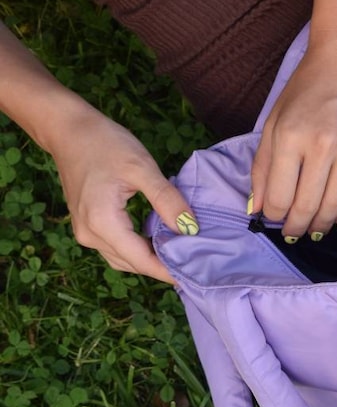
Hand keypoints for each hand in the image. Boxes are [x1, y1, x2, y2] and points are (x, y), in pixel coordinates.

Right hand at [51, 107, 197, 281]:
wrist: (68, 131)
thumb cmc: (105, 144)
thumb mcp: (142, 167)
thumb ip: (167, 200)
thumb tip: (190, 229)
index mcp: (102, 223)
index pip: (142, 260)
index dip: (169, 271)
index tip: (197, 275)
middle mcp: (89, 235)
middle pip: (133, 263)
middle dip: (162, 267)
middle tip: (196, 264)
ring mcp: (85, 232)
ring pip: (123, 259)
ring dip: (150, 259)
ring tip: (181, 255)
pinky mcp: (86, 226)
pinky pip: (115, 247)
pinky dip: (137, 249)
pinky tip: (158, 241)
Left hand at [250, 40, 336, 238]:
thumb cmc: (307, 88)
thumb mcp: (274, 121)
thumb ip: (262, 166)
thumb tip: (257, 207)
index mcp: (289, 135)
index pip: (278, 196)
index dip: (273, 216)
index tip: (273, 220)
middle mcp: (321, 142)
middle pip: (306, 206)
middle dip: (296, 228)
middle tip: (294, 233)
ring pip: (335, 205)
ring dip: (322, 224)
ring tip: (315, 229)